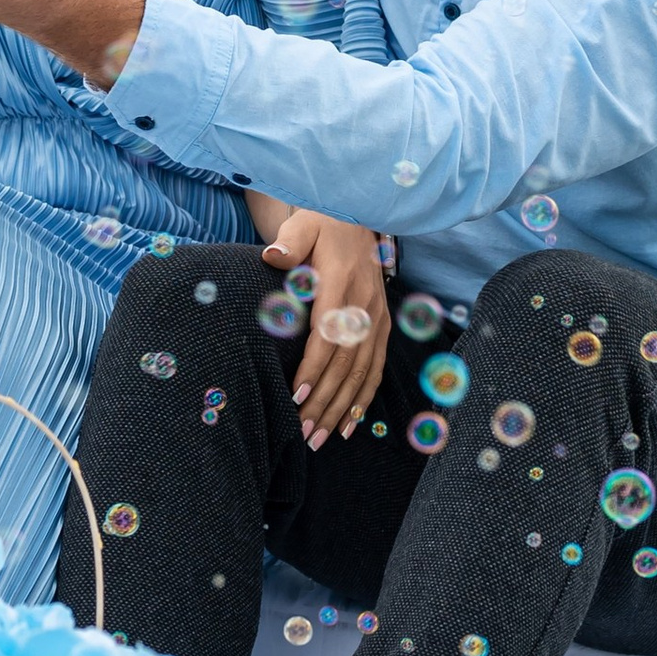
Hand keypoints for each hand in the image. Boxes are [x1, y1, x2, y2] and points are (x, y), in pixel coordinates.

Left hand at [258, 206, 391, 449]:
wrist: (358, 217)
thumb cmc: (322, 224)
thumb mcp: (304, 224)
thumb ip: (290, 242)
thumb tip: (274, 257)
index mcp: (342, 284)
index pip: (328, 335)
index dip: (314, 369)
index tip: (296, 397)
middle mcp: (365, 306)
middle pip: (346, 363)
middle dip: (325, 401)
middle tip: (304, 433)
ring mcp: (377, 318)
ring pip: (362, 373)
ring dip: (343, 409)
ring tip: (322, 438)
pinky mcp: (383, 326)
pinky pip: (377, 368)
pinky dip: (364, 399)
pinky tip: (350, 425)